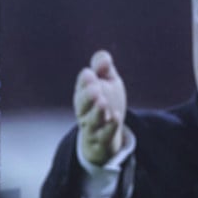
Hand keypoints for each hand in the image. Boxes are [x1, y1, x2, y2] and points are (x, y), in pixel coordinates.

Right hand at [73, 49, 127, 164]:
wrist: (107, 134)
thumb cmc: (107, 102)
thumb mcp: (108, 82)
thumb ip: (105, 69)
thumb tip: (104, 58)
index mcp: (83, 93)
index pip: (82, 86)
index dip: (85, 81)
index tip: (91, 74)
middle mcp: (84, 110)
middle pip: (82, 104)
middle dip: (87, 96)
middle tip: (94, 89)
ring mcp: (92, 126)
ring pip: (91, 120)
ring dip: (96, 112)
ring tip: (102, 102)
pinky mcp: (102, 139)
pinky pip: (103, 135)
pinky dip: (109, 127)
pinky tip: (115, 117)